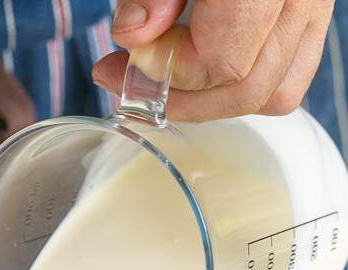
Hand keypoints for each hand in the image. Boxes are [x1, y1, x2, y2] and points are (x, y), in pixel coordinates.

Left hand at [92, 0, 335, 120]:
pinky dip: (247, 81)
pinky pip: (293, 66)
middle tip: (129, 83)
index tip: (116, 65)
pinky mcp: (314, 2)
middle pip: (249, 87)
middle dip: (182, 98)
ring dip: (215, 99)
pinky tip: (201, 65)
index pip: (224, 61)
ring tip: (165, 78)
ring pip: (279, 89)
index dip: (166, 74)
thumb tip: (134, 36)